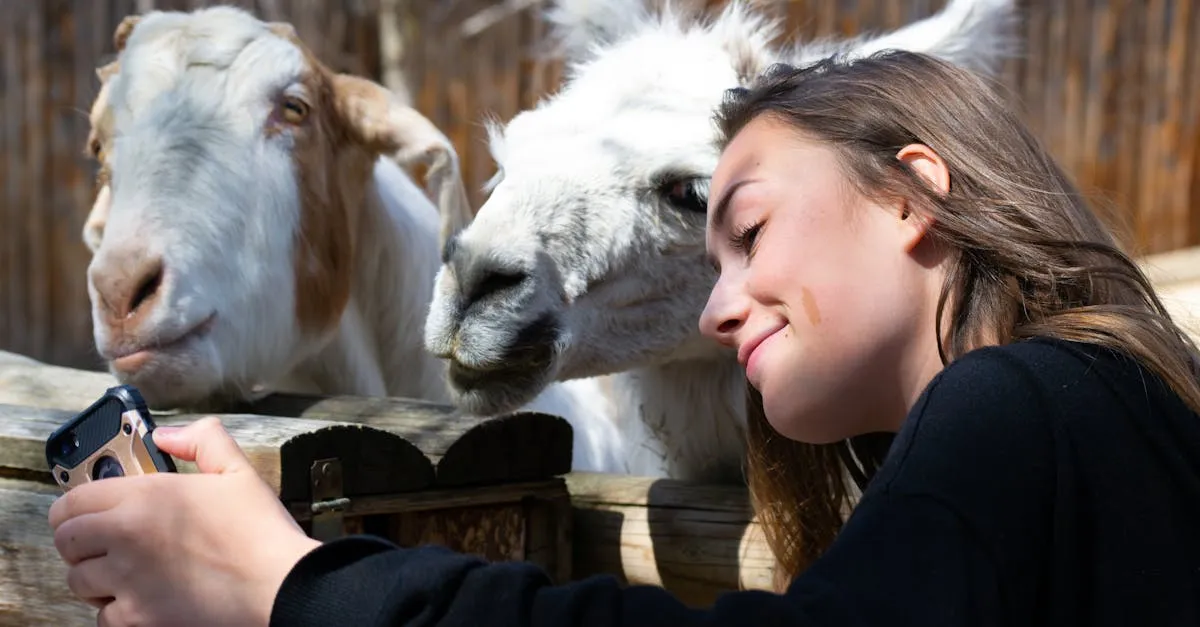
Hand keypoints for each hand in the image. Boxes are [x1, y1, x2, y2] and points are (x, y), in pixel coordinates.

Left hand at [48, 416, 321, 626]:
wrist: (279, 586)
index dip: (73, 506)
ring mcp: (127, 580)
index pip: (72, 500)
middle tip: (100, 543)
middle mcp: (126, 535)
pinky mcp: (137, 617)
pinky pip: (102, 616)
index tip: (83, 512)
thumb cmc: (261, 532)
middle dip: (78, 541)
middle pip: (66, 540)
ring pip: (78, 581)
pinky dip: (116, 610)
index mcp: (146, 496)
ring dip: (93, 577)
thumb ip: (202, 440)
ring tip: (119, 574)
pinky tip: (138, 600)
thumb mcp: (238, 471)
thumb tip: (165, 435)